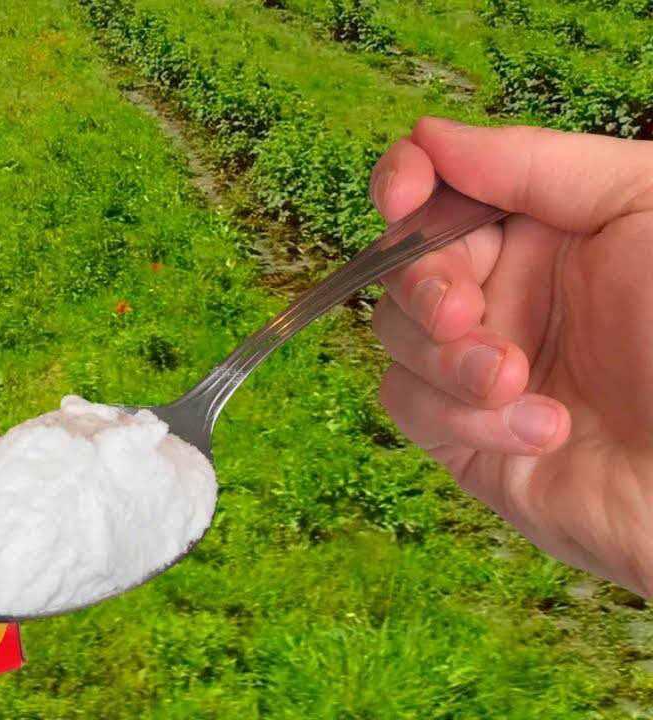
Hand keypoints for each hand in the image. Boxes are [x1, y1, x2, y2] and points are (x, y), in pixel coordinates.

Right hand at [370, 118, 652, 597]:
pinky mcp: (466, 435)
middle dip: (423, 284)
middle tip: (462, 314)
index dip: (405, 182)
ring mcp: (482, 363)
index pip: (445, 186)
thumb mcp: (645, 207)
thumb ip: (536, 162)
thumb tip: (431, 136)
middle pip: (405, 262)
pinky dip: (464, 416)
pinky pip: (411, 404)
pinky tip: (541, 431)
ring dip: (449, 359)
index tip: (400, 197)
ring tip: (518, 382)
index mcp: (551, 228)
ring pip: (395, 333)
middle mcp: (512, 291)